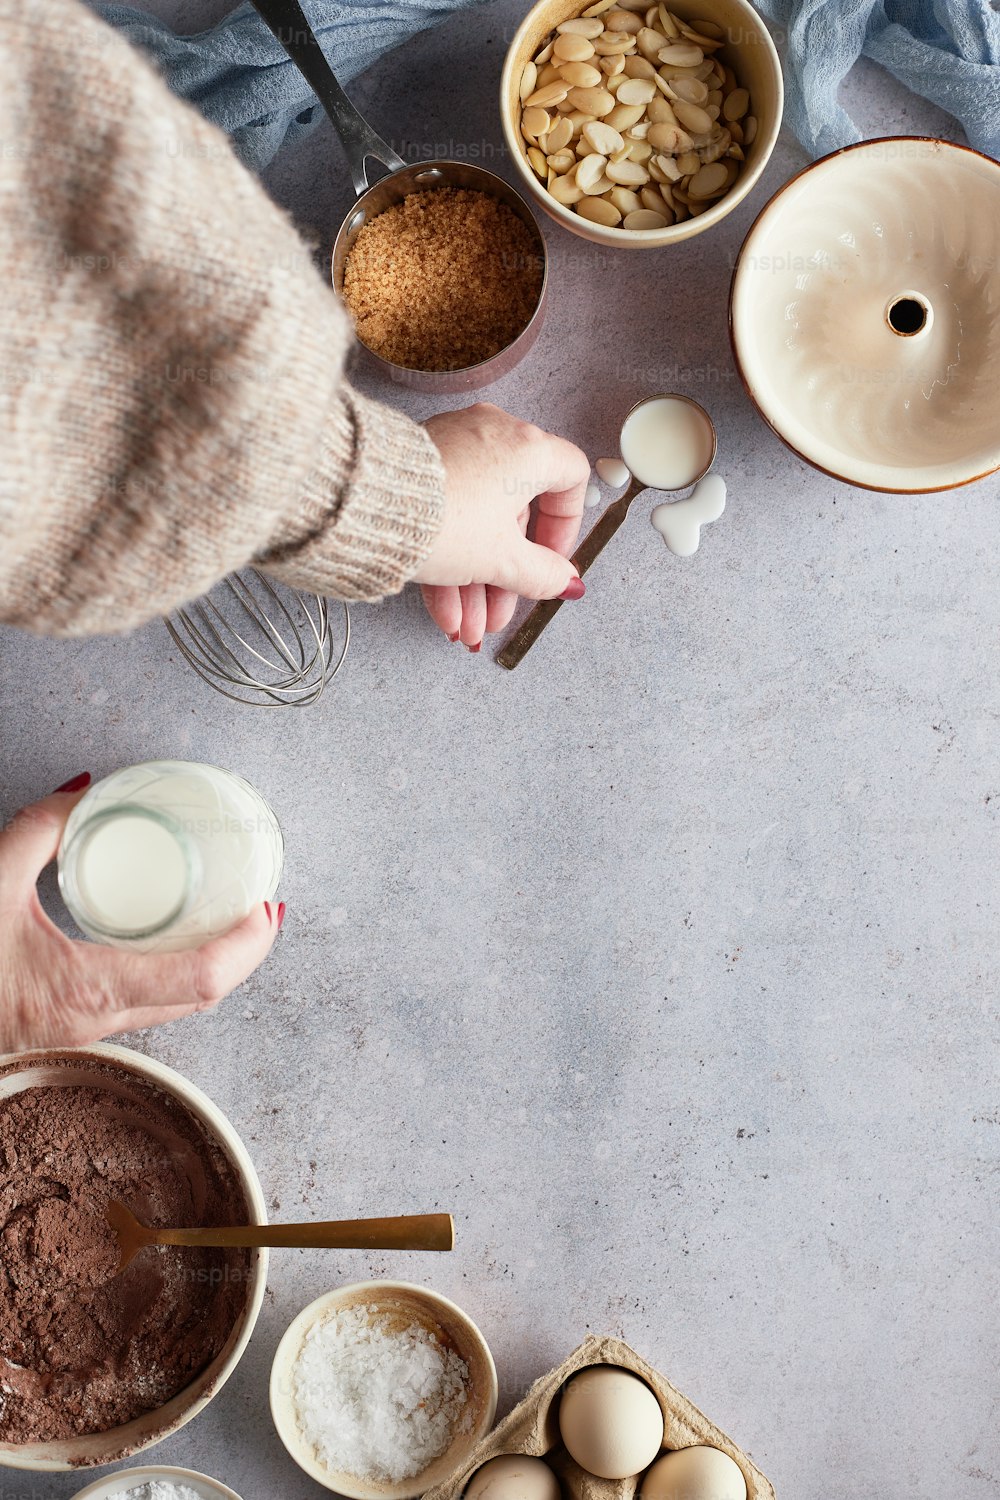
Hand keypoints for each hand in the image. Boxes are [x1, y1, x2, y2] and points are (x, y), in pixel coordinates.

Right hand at [0, 776, 282, 1051]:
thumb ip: (37, 827)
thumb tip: (81, 786)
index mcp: (88, 987)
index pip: (201, 977)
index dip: (247, 945)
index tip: (267, 907)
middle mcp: (97, 1019)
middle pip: (204, 998)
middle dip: (245, 955)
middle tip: (263, 907)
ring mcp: (86, 1030)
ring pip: (179, 1008)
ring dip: (217, 967)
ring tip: (234, 920)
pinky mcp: (73, 1026)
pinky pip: (150, 1007)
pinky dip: (181, 976)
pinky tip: (182, 941)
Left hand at [418, 404, 589, 648]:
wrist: (367, 508)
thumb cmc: (442, 519)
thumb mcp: (503, 560)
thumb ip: (542, 573)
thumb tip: (565, 582)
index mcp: (527, 448)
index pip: (570, 476)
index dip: (566, 526)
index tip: (551, 561)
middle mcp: (493, 437)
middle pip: (513, 516)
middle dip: (504, 577)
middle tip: (496, 615)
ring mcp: (455, 448)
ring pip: (476, 522)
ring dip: (474, 583)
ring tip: (465, 628)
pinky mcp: (419, 464)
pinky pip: (446, 514)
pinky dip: (449, 559)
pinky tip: (444, 611)